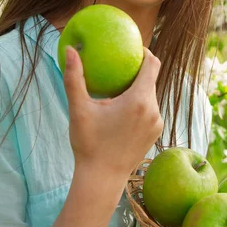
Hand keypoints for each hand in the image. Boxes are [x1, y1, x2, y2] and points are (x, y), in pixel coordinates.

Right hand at [63, 45, 163, 175]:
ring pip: (151, 95)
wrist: (101, 179)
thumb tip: (69, 49)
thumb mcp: (79, 109)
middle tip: (121, 63)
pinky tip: (124, 106)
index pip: (152, 64)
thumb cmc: (89, 144)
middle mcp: (154, 109)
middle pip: (151, 79)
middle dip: (139, 69)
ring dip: (139, 88)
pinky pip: (151, 110)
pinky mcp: (156, 133)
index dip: (145, 51)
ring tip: (121, 84)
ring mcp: (157, 123)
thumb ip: (74, 77)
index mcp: (140, 100)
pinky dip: (140, 103)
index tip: (132, 47)